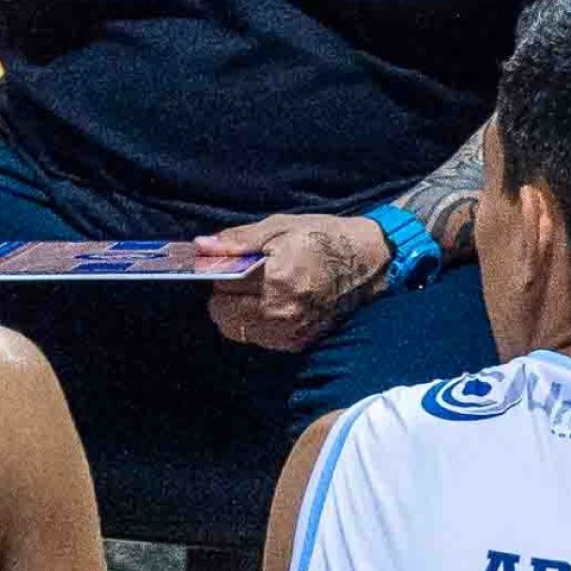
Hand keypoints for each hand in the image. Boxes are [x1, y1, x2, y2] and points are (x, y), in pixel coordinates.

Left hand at [196, 214, 389, 353]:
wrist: (368, 261)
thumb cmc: (323, 238)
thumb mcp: (280, 227)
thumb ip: (238, 240)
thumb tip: (201, 246)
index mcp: (276, 280)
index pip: (221, 285)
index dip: (219, 272)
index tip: (227, 263)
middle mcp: (281, 312)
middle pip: (223, 314)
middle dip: (224, 295)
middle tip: (241, 278)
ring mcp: (290, 332)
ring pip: (237, 330)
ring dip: (238, 312)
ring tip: (257, 292)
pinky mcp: (299, 343)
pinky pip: (259, 338)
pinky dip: (256, 324)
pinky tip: (271, 304)